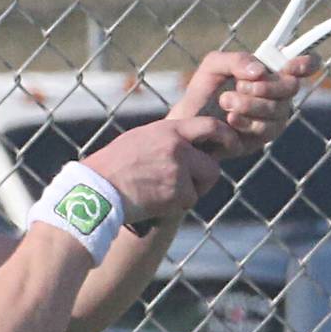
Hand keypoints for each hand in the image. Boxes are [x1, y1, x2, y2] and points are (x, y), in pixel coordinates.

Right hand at [82, 117, 233, 226]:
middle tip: (190, 183)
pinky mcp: (176, 193)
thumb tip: (190, 145)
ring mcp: (178, 171)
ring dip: (188, 192)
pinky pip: (188, 201)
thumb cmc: (114, 165)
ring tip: (161, 191)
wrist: (98, 188)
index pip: (210, 126)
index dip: (226, 137)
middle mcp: (177, 148)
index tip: (232, 146)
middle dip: (204, 177)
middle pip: (211, 166)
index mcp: (168, 130)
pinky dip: (175, 205)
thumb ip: (168, 139)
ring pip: (200, 186)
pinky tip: (154, 200)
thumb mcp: (141, 140)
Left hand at [170, 51, 320, 158]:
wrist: (188, 123)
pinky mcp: (264, 137)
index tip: (292, 66)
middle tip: (240, 85)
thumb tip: (260, 71)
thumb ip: (237, 60)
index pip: (302, 66)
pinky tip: (230, 119)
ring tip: (225, 101)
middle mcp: (278, 94)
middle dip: (266, 86)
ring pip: (278, 109)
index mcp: (270, 72)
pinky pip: (266, 129)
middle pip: (290, 87)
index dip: (306, 64)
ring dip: (250, 104)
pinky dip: (247, 121)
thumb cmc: (204, 90)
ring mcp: (274, 117)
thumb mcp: (214, 66)